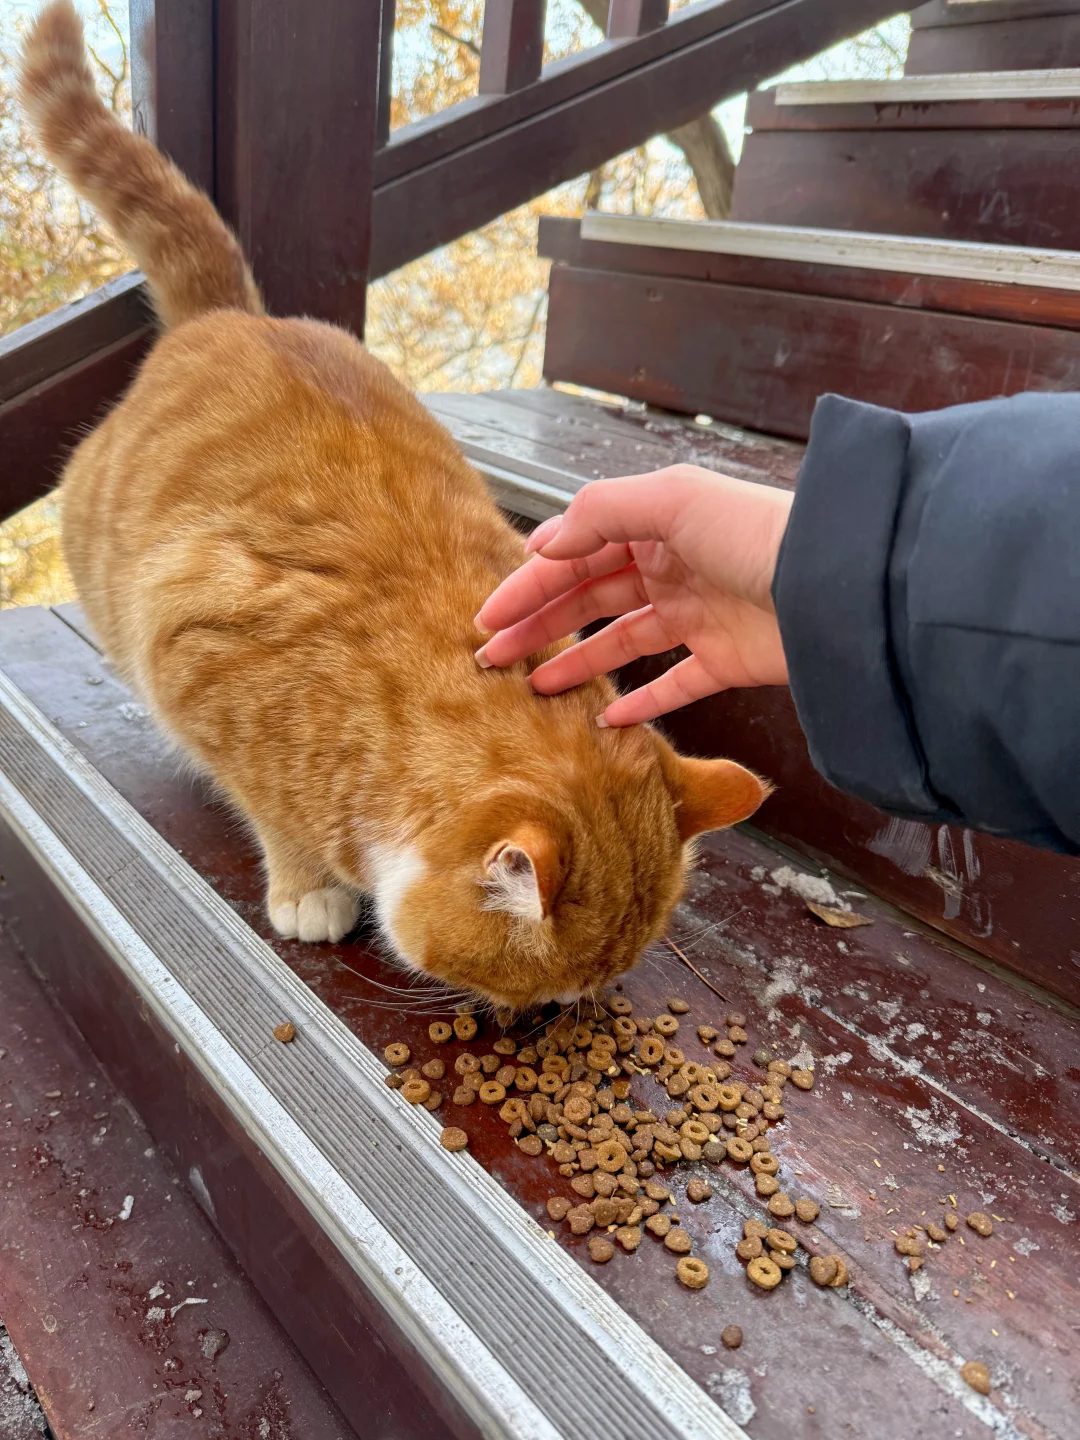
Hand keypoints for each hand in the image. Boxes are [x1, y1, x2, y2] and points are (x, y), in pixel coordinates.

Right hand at [474, 465, 792, 727]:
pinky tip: (604, 719)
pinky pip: (672, 685)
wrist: (838, 586)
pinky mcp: (725, 661)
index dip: (530, 582)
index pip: (576, 554)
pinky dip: (639, 703)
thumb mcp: (672, 500)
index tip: (489, 615)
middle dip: (539, 624)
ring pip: (621, 642)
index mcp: (657, 524)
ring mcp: (698, 616)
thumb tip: (542, 543)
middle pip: (589, 599)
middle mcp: (673, 567)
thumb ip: (600, 513)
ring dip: (576, 664)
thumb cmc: (757, 531)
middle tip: (493, 656)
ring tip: (533, 689)